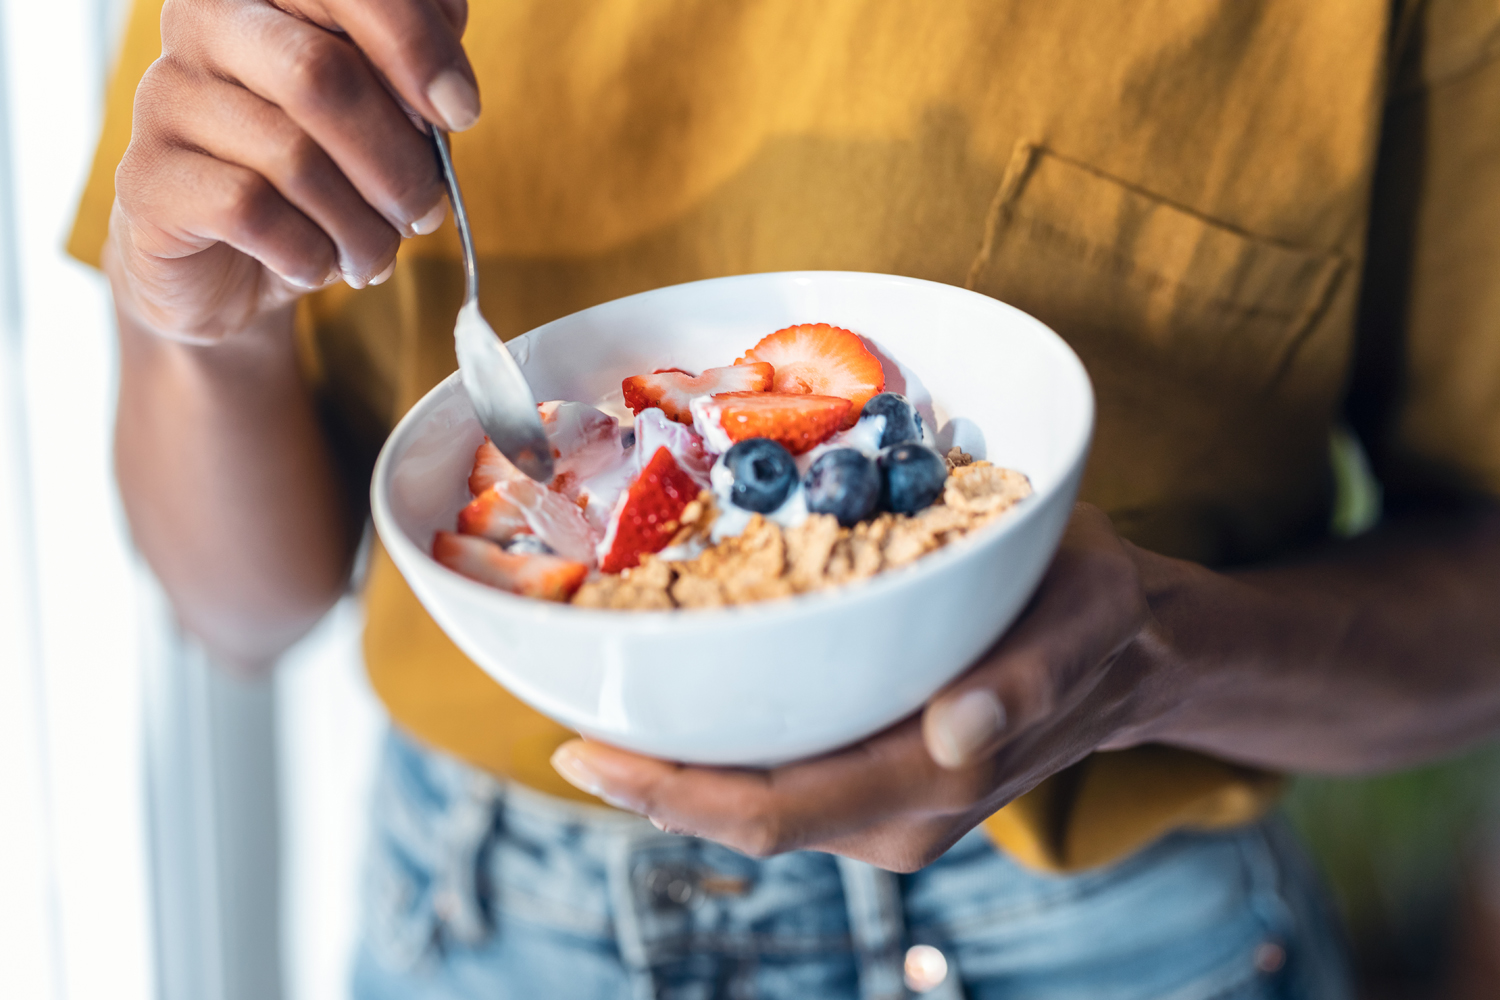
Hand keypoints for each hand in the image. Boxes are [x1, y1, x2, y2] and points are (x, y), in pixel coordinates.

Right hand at [107, 0, 475, 341]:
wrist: (231, 261)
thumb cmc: (319, 173)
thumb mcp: (384, 117)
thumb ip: (414, 83)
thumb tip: (448, 96)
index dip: (417, 46)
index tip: (460, 111)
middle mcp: (204, 22)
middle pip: (321, 74)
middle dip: (398, 161)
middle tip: (422, 210)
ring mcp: (165, 96)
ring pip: (293, 157)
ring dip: (361, 226)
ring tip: (374, 252)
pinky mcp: (147, 178)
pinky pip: (251, 211)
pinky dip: (309, 252)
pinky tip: (318, 263)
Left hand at [550, 504, 1163, 871]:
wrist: (1129, 646)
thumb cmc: (1100, 614)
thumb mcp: (1089, 613)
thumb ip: (1032, 676)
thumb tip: (957, 731)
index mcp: (932, 782)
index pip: (771, 811)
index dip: (668, 790)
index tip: (578, 744)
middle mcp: (894, 815)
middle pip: (736, 813)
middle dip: (644, 770)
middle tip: (563, 693)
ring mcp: (879, 807)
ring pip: (747, 796)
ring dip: (675, 753)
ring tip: (605, 677)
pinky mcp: (872, 782)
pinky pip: (775, 772)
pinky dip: (721, 738)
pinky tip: (683, 684)